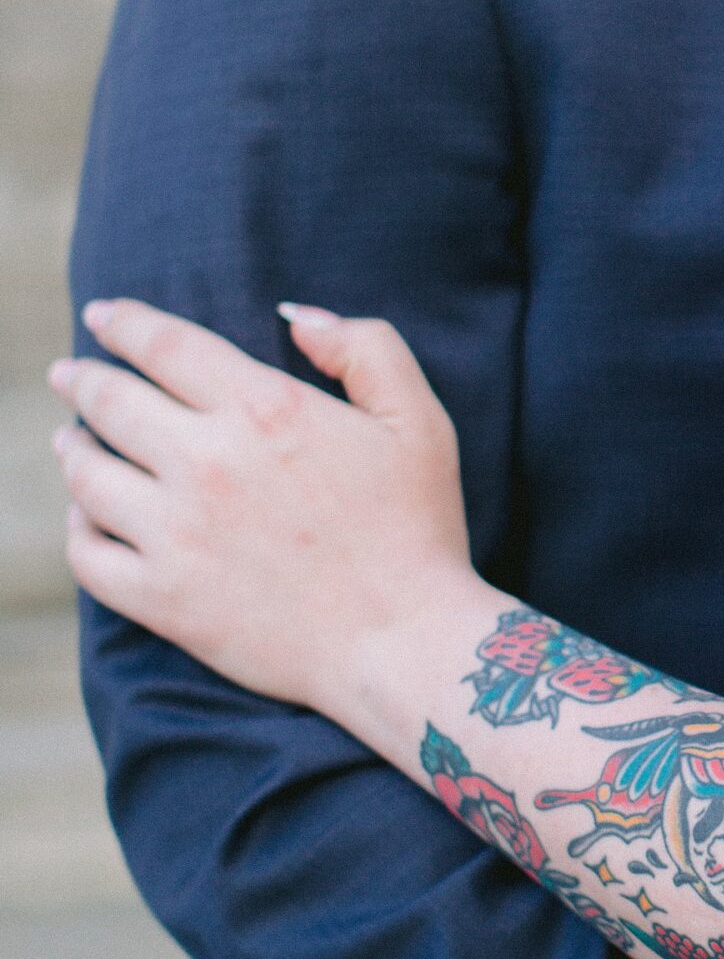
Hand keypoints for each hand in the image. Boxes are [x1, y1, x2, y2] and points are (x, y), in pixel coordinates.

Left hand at [51, 300, 481, 718]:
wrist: (403, 642)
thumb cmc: (419, 530)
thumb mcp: (418, 420)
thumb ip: (365, 348)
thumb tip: (296, 316)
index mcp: (267, 409)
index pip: (164, 345)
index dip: (123, 323)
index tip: (102, 315)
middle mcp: (208, 462)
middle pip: (111, 402)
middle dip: (82, 379)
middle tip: (69, 373)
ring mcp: (178, 533)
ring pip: (88, 474)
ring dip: (73, 448)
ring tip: (72, 441)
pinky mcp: (164, 598)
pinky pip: (89, 556)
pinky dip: (77, 529)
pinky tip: (87, 519)